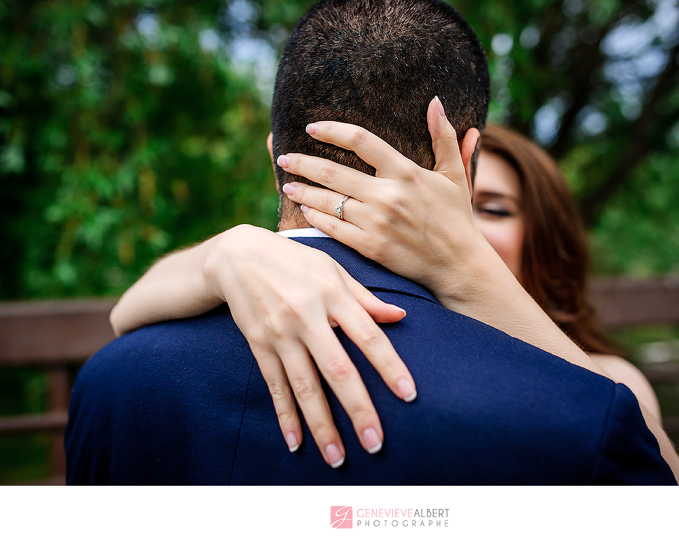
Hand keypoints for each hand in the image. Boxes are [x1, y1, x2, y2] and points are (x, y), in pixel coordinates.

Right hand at [207, 225, 416, 466]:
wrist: (236, 255)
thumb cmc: (294, 261)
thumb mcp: (332, 269)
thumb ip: (365, 298)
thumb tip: (399, 316)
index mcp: (333, 295)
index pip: (368, 337)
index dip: (390, 367)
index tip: (409, 395)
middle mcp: (307, 317)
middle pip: (337, 370)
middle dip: (358, 409)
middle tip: (375, 443)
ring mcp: (281, 334)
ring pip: (304, 387)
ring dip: (321, 424)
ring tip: (337, 457)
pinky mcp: (259, 345)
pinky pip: (274, 386)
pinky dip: (285, 416)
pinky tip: (296, 443)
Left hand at [279, 96, 486, 302]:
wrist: (459, 265)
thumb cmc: (457, 218)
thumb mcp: (455, 175)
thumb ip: (443, 137)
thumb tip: (435, 102)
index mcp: (406, 172)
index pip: (362, 141)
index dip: (333, 130)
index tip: (312, 128)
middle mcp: (388, 195)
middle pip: (334, 172)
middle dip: (303, 163)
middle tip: (285, 158)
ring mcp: (377, 223)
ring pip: (329, 201)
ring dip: (304, 191)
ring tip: (288, 185)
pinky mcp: (371, 247)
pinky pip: (334, 229)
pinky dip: (316, 218)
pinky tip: (305, 211)